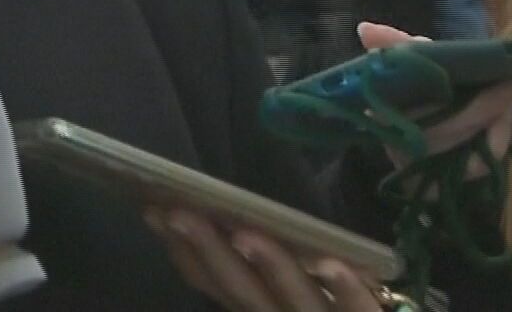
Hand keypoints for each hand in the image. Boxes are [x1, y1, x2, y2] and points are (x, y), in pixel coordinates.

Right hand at [147, 208, 383, 311]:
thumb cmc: (324, 310)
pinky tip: (332, 262)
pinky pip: (358, 309)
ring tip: (244, 233)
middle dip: (209, 250)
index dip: (183, 250)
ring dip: (269, 266)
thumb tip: (222, 221)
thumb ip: (255, 276)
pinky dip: (346, 290)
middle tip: (178, 211)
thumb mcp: (283, 299)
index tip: (153, 209)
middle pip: (243, 289)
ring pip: (293, 298)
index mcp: (260, 309)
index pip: (215, 282)